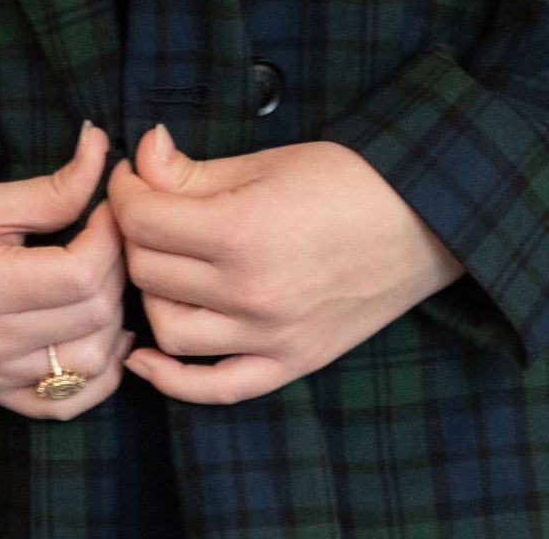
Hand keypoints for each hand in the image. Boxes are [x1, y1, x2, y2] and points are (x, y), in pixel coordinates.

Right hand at [0, 119, 133, 416]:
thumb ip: (53, 187)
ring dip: (113, 319)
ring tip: (104, 276)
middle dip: (116, 267)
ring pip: (90, 365)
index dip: (109, 234)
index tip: (105, 205)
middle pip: (92, 317)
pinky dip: (97, 377)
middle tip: (107, 233)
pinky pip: (63, 406)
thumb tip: (103, 147)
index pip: (82, 273)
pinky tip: (102, 335)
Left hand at [106, 125, 462, 404]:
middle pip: (149, 272)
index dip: (126, 190)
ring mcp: (271, 336)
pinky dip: (173, 381)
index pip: (143, 219)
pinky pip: (216, 388)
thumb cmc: (347, 178)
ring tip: (165, 263)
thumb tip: (141, 159)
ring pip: (170, 330)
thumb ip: (194, 171)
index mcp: (242, 231)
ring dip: (153, 294)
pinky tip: (147, 358)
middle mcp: (251, 292)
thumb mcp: (266, 161)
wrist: (422, 219)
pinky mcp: (291, 363)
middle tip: (147, 210)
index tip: (133, 176)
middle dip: (135, 235)